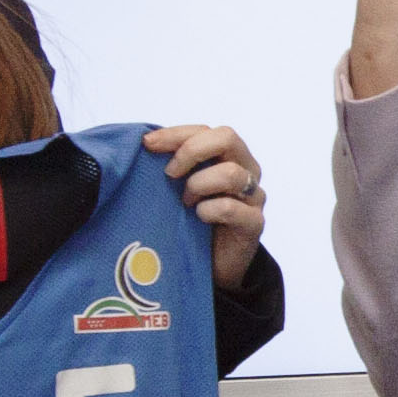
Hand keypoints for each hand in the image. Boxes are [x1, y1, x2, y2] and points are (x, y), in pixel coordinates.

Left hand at [146, 123, 266, 290]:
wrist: (216, 266)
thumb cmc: (195, 222)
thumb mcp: (181, 188)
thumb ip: (173, 165)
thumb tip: (143, 144)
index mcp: (229, 156)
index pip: (205, 130)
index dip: (176, 134)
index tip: (147, 145)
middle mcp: (247, 170)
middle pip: (227, 137)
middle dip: (191, 151)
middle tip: (169, 174)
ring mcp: (254, 196)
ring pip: (231, 173)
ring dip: (199, 185)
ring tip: (186, 202)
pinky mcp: (254, 223)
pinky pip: (230, 207)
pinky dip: (208, 210)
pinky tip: (199, 218)